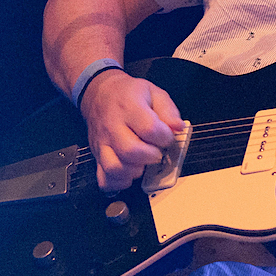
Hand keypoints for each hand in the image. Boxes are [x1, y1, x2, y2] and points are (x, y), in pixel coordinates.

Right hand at [79, 68, 185, 192]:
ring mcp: (102, 143)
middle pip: (131, 151)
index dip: (164, 137)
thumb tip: (178, 128)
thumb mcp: (154, 93)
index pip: (149, 129)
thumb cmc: (129, 95)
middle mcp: (113, 127)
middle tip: (157, 152)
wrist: (99, 93)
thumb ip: (169, 111)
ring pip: (115, 168)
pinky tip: (129, 174)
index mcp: (129, 108)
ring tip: (143, 163)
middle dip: (152, 156)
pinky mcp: (97, 155)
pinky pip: (104, 178)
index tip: (167, 136)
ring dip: (135, 171)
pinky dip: (118, 182)